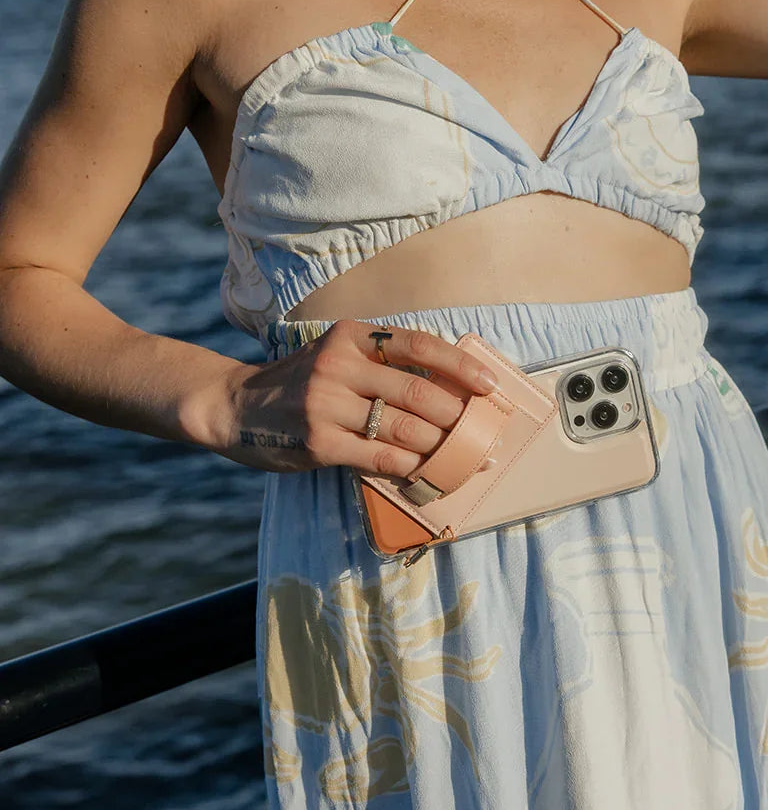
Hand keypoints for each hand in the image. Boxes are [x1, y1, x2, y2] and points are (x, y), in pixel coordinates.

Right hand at [210, 321, 500, 474]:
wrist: (234, 407)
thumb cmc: (299, 382)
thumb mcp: (337, 356)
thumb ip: (382, 364)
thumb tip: (448, 387)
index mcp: (351, 337)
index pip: (420, 345)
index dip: (461, 366)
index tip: (489, 385)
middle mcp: (339, 365)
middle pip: (419, 392)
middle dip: (458, 418)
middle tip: (482, 434)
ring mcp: (327, 404)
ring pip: (404, 429)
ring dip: (439, 448)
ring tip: (461, 458)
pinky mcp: (319, 442)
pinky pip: (380, 457)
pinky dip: (409, 467)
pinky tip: (424, 472)